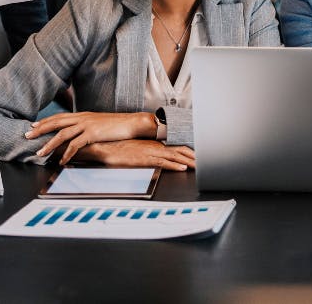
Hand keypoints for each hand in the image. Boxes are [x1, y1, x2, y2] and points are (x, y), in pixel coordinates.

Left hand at [27, 111, 156, 161]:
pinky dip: (67, 153)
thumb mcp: (99, 124)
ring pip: (62, 134)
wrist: (132, 123)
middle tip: (27, 135)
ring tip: (40, 152)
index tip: (34, 125)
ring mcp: (86, 125)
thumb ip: (87, 127)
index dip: (46, 121)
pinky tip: (62, 161)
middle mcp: (82, 118)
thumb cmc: (118, 125)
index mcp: (82, 115)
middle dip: (40, 129)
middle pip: (56, 123)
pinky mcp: (92, 134)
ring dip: (49, 144)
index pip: (59, 117)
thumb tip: (79, 134)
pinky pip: (75, 144)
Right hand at [70, 139, 194, 171]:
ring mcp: (150, 152)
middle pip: (178, 150)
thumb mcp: (136, 149)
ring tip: (198, 165)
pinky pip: (162, 162)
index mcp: (153, 144)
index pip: (175, 146)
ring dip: (187, 161)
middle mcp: (154, 146)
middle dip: (193, 155)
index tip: (198, 155)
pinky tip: (181, 167)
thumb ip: (148, 151)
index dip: (188, 150)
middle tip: (205, 160)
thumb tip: (158, 156)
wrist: (106, 148)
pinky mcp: (144, 160)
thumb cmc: (119, 149)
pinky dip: (173, 165)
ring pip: (173, 156)